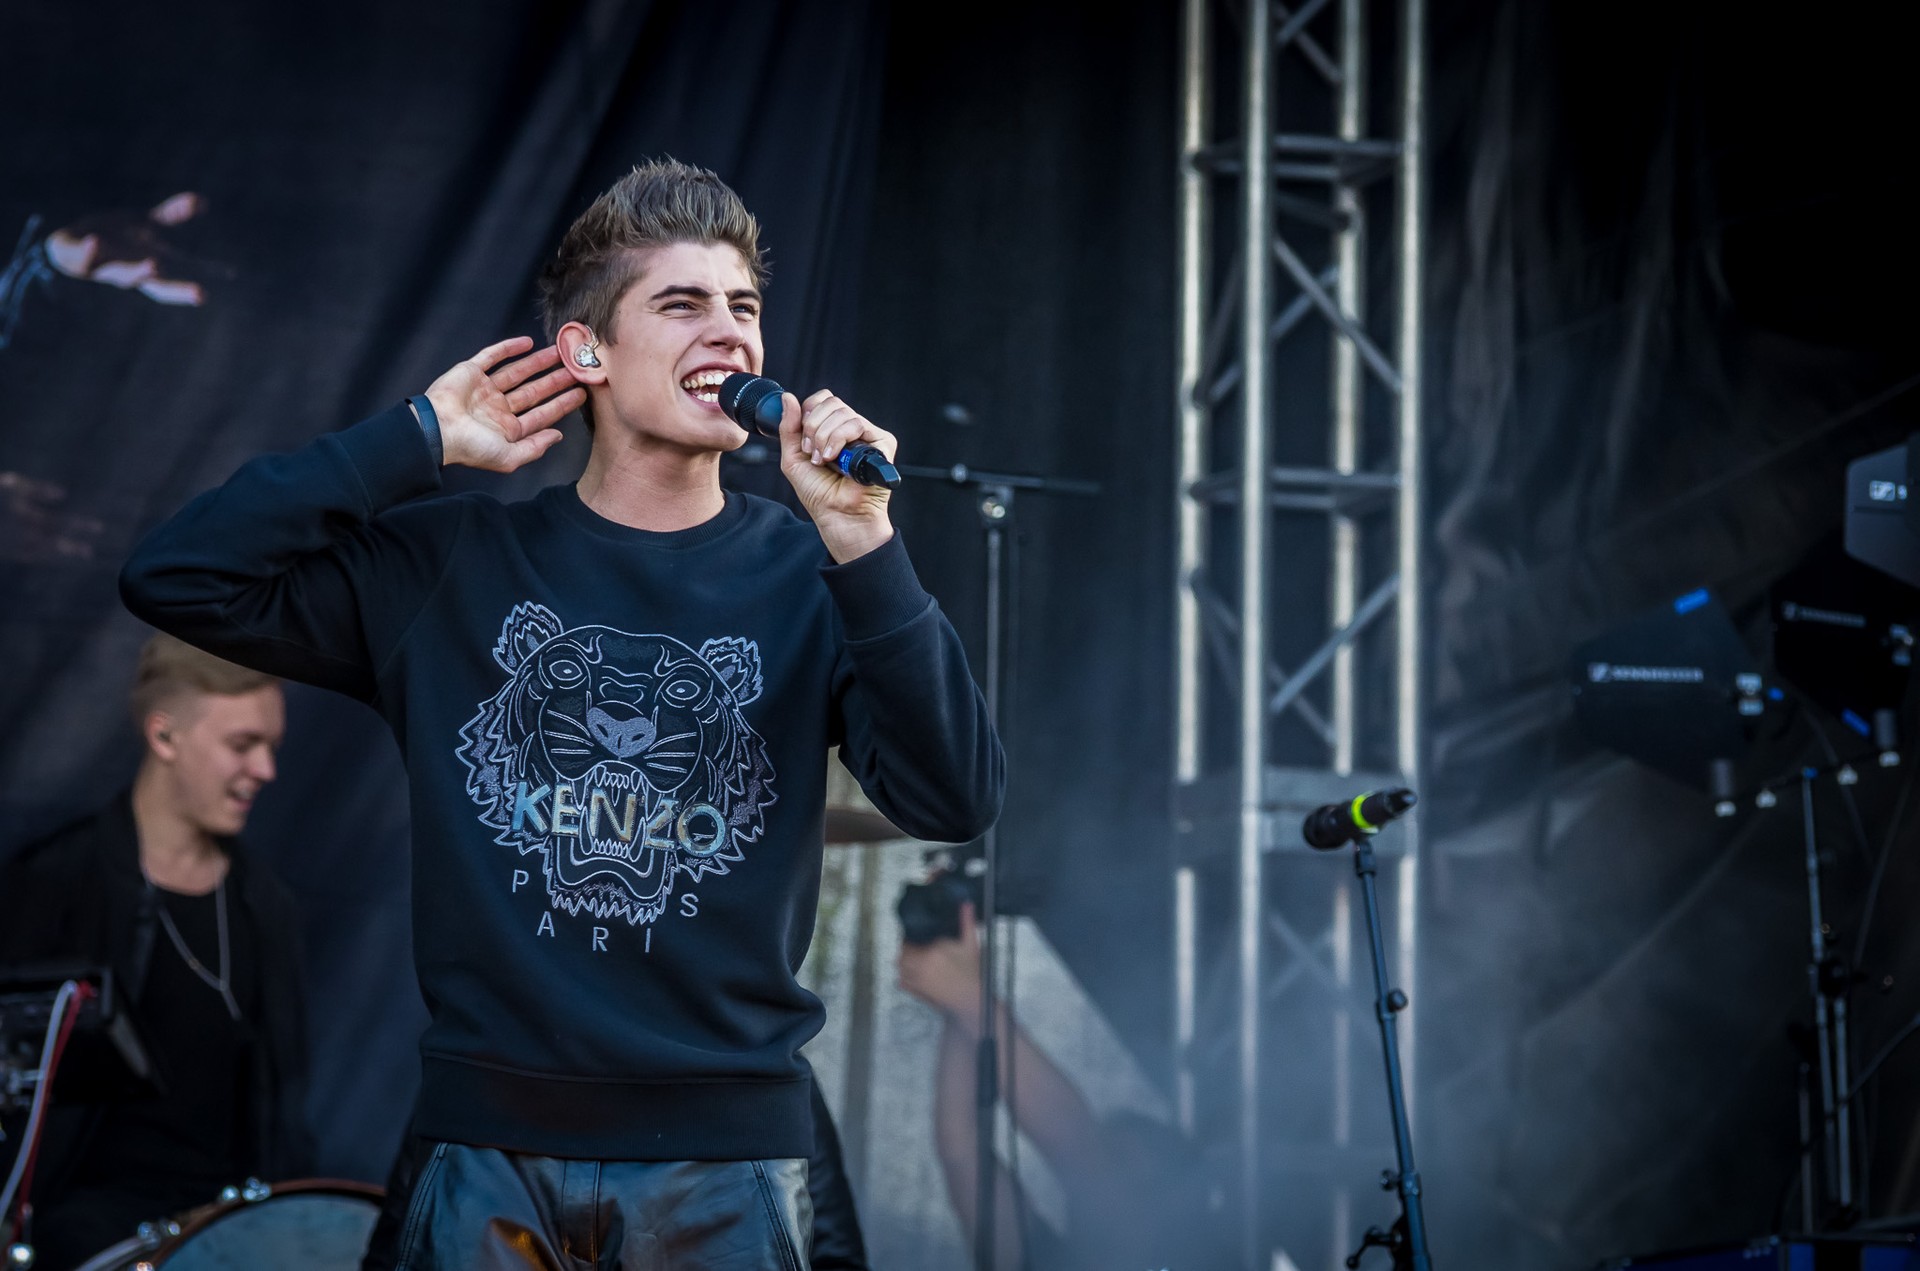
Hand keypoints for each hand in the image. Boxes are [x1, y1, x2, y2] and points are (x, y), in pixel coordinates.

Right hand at [425, 337, 586, 471]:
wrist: (436, 429)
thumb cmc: (470, 447)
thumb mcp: (509, 457)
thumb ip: (535, 448)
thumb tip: (558, 436)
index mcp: (507, 428)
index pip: (541, 414)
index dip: (562, 404)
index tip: (582, 393)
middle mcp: (498, 408)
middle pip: (534, 391)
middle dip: (555, 381)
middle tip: (576, 369)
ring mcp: (484, 389)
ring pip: (517, 372)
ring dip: (538, 363)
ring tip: (560, 353)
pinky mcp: (470, 372)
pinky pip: (492, 356)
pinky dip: (509, 348)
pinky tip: (528, 343)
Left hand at [779, 389, 895, 561]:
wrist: (837, 514)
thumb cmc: (820, 493)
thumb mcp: (794, 457)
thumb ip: (788, 427)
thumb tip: (787, 397)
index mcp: (833, 429)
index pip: (822, 400)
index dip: (809, 413)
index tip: (804, 441)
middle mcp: (851, 429)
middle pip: (831, 403)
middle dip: (814, 427)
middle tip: (813, 453)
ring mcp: (868, 434)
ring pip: (842, 412)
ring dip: (824, 437)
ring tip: (824, 460)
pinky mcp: (882, 442)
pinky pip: (857, 424)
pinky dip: (839, 438)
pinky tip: (835, 458)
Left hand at [897, 902, 984, 1025]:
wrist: (973, 1001)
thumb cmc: (973, 974)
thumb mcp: (971, 944)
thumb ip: (966, 922)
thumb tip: (966, 903)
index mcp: (932, 953)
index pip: (908, 941)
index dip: (908, 936)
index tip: (913, 934)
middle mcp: (922, 967)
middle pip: (901, 955)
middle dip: (905, 950)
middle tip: (913, 946)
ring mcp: (919, 982)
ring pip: (900, 969)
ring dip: (903, 963)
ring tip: (913, 959)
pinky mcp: (919, 994)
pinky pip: (902, 984)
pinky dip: (904, 978)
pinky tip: (913, 974)